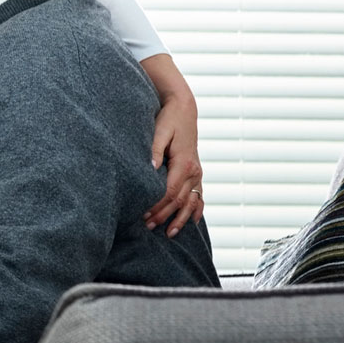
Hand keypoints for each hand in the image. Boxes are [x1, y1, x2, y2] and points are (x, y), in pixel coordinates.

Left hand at [143, 90, 204, 236]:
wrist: (183, 109)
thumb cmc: (169, 119)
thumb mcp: (160, 131)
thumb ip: (154, 150)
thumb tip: (149, 168)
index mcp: (184, 162)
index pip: (170, 191)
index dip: (157, 205)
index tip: (144, 214)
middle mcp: (194, 170)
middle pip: (180, 200)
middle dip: (164, 215)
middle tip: (147, 226)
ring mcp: (197, 172)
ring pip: (191, 202)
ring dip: (180, 218)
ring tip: (168, 233)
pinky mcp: (196, 172)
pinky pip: (200, 195)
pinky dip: (197, 210)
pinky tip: (192, 222)